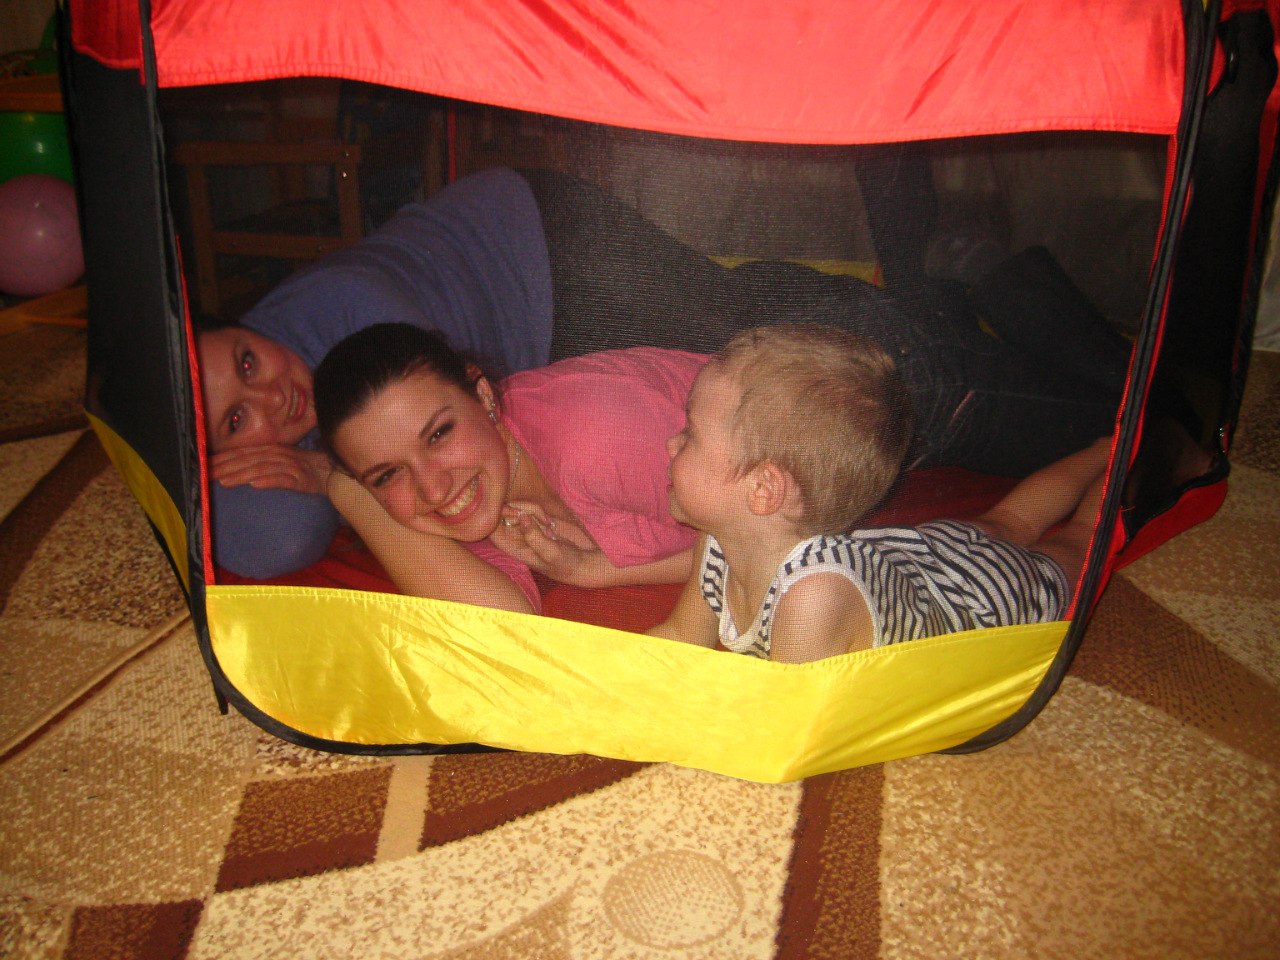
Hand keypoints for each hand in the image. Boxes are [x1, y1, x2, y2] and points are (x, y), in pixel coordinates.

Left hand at [210, 443, 331, 494]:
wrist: (334, 472)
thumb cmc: (305, 469)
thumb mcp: (281, 463)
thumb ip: (261, 464)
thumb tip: (239, 472)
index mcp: (271, 450)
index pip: (242, 453)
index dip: (222, 459)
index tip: (203, 466)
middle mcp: (278, 455)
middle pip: (248, 460)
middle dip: (225, 467)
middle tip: (206, 476)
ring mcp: (290, 466)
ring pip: (261, 469)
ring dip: (242, 474)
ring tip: (224, 482)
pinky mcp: (301, 479)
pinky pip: (284, 479)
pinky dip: (269, 481)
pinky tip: (256, 485)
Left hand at [490, 500, 609, 586]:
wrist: (585, 561)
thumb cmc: (566, 564)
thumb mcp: (551, 553)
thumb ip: (534, 536)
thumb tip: (521, 517)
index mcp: (514, 549)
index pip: (493, 531)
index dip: (496, 519)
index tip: (512, 513)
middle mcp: (518, 537)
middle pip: (504, 516)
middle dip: (515, 510)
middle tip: (532, 516)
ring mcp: (528, 527)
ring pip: (517, 509)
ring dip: (530, 510)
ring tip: (547, 522)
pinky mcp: (539, 520)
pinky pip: (530, 508)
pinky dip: (538, 510)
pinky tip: (549, 522)